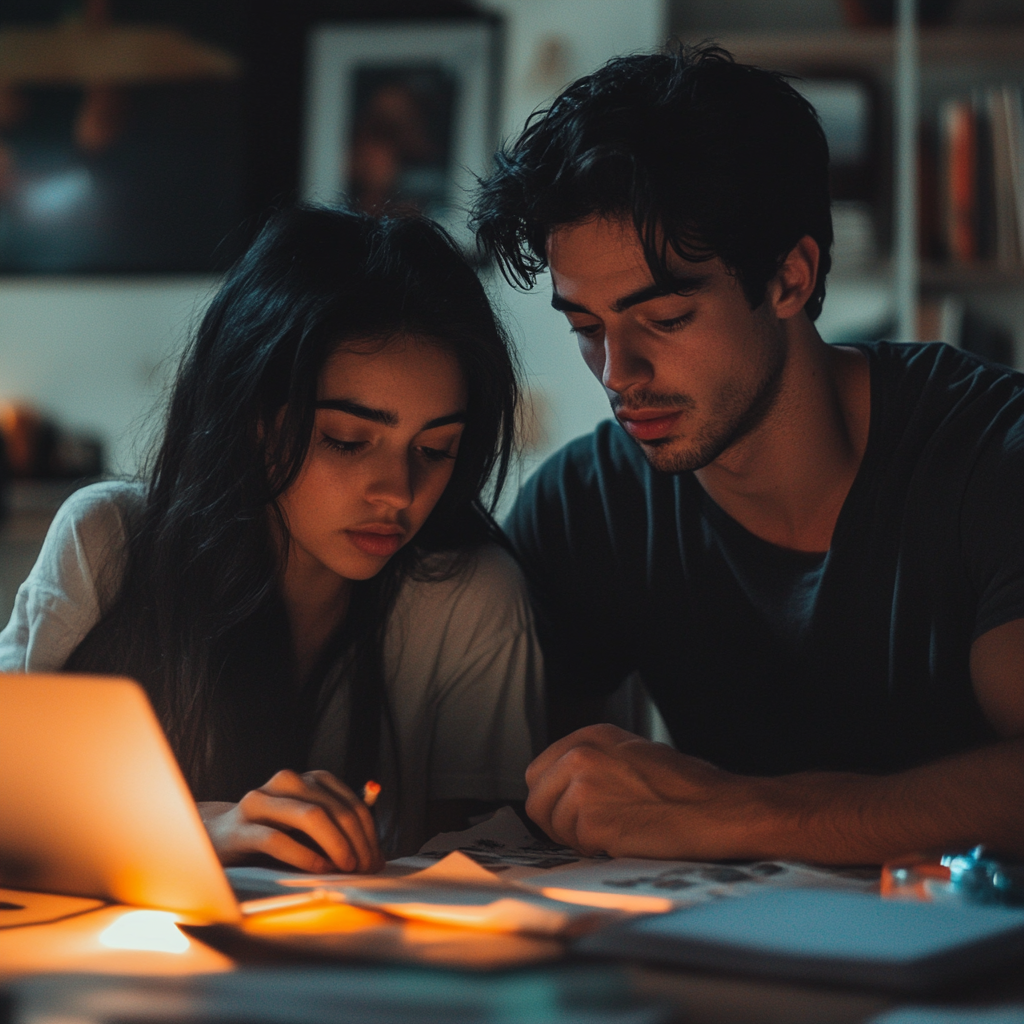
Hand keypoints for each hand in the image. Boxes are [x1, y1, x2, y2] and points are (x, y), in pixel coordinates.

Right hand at [198, 768, 382, 872]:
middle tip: (365, 870)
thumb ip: (337, 833)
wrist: (218, 837)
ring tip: (347, 868)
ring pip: (311, 816)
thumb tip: (375, 856)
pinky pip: (278, 839)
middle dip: (356, 842)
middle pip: (335, 809)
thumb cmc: (272, 835)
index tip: (376, 861)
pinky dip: (304, 856)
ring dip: (336, 845)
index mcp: (308, 780)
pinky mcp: (241, 828)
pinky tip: (319, 869)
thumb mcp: (307, 830)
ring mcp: (261, 802)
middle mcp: (287, 782)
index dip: (369, 834)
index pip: (351, 804)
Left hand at [525, 724, 755, 858]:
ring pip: (554, 827)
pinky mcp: (592, 821)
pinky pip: (577, 846)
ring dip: (579, 839)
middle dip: (557, 822)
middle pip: (537, 800)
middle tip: (588, 831)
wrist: (717, 810)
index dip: (552, 798)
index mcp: (590, 737)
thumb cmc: (686, 788)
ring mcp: (584, 787)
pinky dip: (597, 851)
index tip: (567, 811)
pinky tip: (625, 840)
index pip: (539, 771)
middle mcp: (581, 756)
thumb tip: (564, 787)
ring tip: (617, 831)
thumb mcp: (632, 755)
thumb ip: (593, 764)